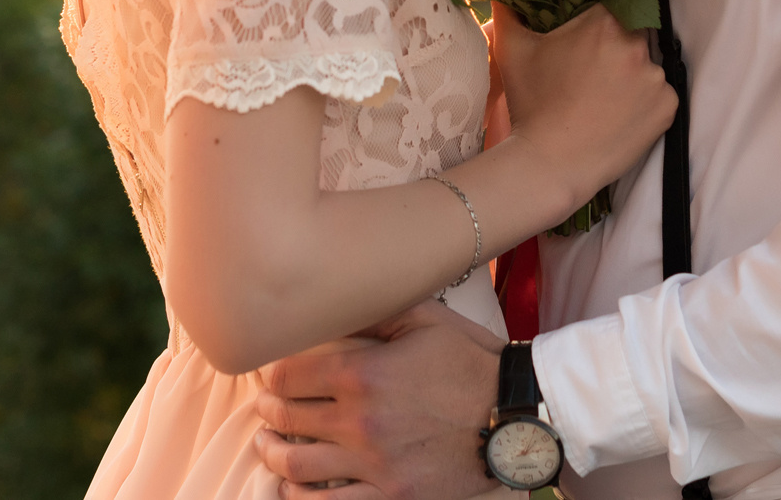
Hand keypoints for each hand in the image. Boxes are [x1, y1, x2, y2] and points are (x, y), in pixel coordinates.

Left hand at [254, 300, 501, 499]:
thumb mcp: (427, 320)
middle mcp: (359, 421)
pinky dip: (300, 498)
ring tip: (267, 445)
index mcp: (363, 373)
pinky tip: (291, 489)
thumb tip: (336, 300)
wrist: (516, 415)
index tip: (267, 372)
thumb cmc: (473, 362)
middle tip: (264, 407)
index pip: (288, 375)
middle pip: (286, 418)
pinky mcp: (392, 496)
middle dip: (267, 410)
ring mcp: (373, 464)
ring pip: (296, 467)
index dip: (269, 373)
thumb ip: (377, 310)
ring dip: (272, 454)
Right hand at [492, 1, 675, 206]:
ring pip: (648, 66)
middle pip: (638, 31)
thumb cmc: (532, 105)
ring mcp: (655, 78)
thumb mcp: (513, 52)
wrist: (550, 164)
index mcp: (604, 23)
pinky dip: (645, 102)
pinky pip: (660, 96)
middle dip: (621, 43)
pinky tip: (618, 115)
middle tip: (595, 66)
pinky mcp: (667, 108)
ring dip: (631, 75)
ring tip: (603, 98)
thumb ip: (508, 13)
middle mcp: (636, 45)